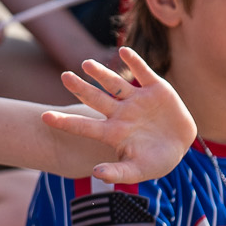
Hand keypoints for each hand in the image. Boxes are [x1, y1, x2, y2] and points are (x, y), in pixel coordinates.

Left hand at [41, 48, 196, 182]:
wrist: (182, 145)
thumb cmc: (157, 161)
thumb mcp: (139, 171)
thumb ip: (118, 173)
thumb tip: (96, 173)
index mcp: (112, 132)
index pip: (84, 126)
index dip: (65, 122)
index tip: (44, 117)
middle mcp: (120, 112)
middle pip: (95, 99)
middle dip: (80, 88)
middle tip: (64, 77)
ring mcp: (136, 99)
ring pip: (115, 83)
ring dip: (101, 73)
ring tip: (86, 64)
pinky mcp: (156, 88)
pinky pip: (143, 72)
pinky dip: (134, 62)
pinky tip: (124, 51)